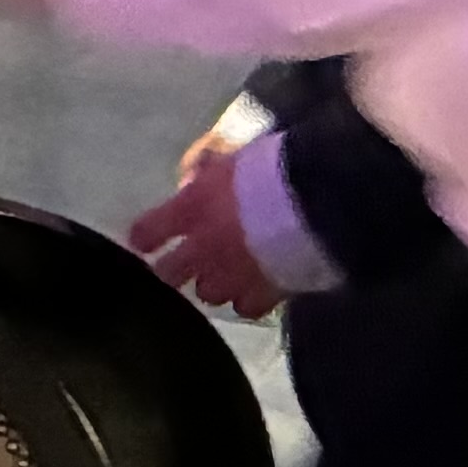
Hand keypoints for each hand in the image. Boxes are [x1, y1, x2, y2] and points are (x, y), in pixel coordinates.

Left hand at [127, 139, 287, 318]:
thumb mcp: (235, 158)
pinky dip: (248, 301)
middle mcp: (203, 247)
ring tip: (226, 276)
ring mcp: (232, 274)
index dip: (146, 236)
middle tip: (180, 267)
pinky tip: (256, 291)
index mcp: (192, 208)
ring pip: (207, 293)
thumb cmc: (277, 166)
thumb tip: (193, 178)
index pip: (148, 231)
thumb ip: (209, 171)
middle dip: (171, 270)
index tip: (146, 240)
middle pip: (169, 273)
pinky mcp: (264, 293)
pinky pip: (246, 308)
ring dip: (213, 284)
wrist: (321, 198)